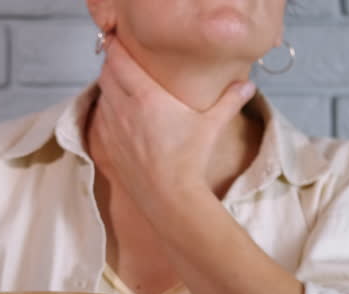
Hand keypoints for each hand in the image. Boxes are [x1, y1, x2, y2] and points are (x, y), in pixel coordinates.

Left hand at [93, 35, 255, 208]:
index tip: (118, 39)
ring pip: (101, 96)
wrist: (170, 198)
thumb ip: (229, 101)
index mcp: (146, 97)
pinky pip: (100, 119)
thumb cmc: (190, 160)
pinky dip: (106, 111)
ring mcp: (112, 129)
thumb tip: (247, 85)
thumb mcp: (212, 126)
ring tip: (121, 86)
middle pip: (105, 74)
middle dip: (111, 65)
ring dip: (108, 87)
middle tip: (123, 61)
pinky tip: (117, 114)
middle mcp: (123, 109)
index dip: (116, 47)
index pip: (119, 61)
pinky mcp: (108, 147)